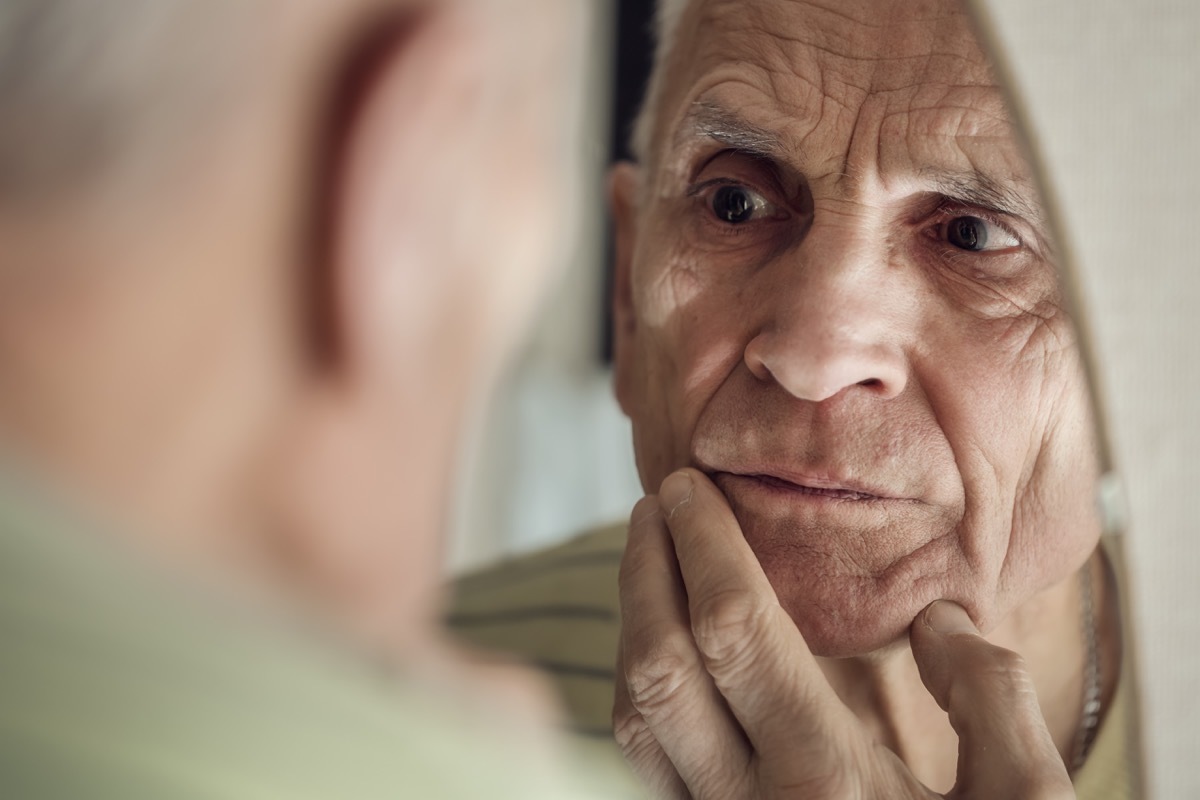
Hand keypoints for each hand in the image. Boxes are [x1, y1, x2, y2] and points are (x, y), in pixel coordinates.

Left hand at [612, 468, 1074, 799]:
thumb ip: (989, 696)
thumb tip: (933, 617)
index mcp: (828, 779)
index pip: (735, 630)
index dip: (700, 546)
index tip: (686, 488)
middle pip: (659, 668)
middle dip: (642, 573)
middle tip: (653, 505)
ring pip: (634, 724)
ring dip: (629, 631)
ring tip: (647, 565)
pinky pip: (645, 771)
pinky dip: (639, 699)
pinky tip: (663, 658)